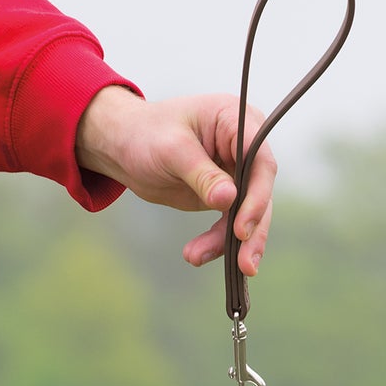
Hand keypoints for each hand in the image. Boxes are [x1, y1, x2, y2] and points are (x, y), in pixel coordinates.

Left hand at [75, 88, 275, 274]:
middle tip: (246, 265)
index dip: (257, 197)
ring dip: (232, 244)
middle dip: (252, 231)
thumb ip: (202, 174)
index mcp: (236, 120)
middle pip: (261, 192)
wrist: (124, 146)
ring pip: (249, 214)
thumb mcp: (171, 150)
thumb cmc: (145, 133)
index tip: (242, 229)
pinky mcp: (226, 195)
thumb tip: (229, 200)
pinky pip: (230, 224)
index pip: (260, 162)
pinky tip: (195, 254)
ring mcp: (237, 172)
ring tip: (199, 258)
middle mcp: (244, 146)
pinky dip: (217, 242)